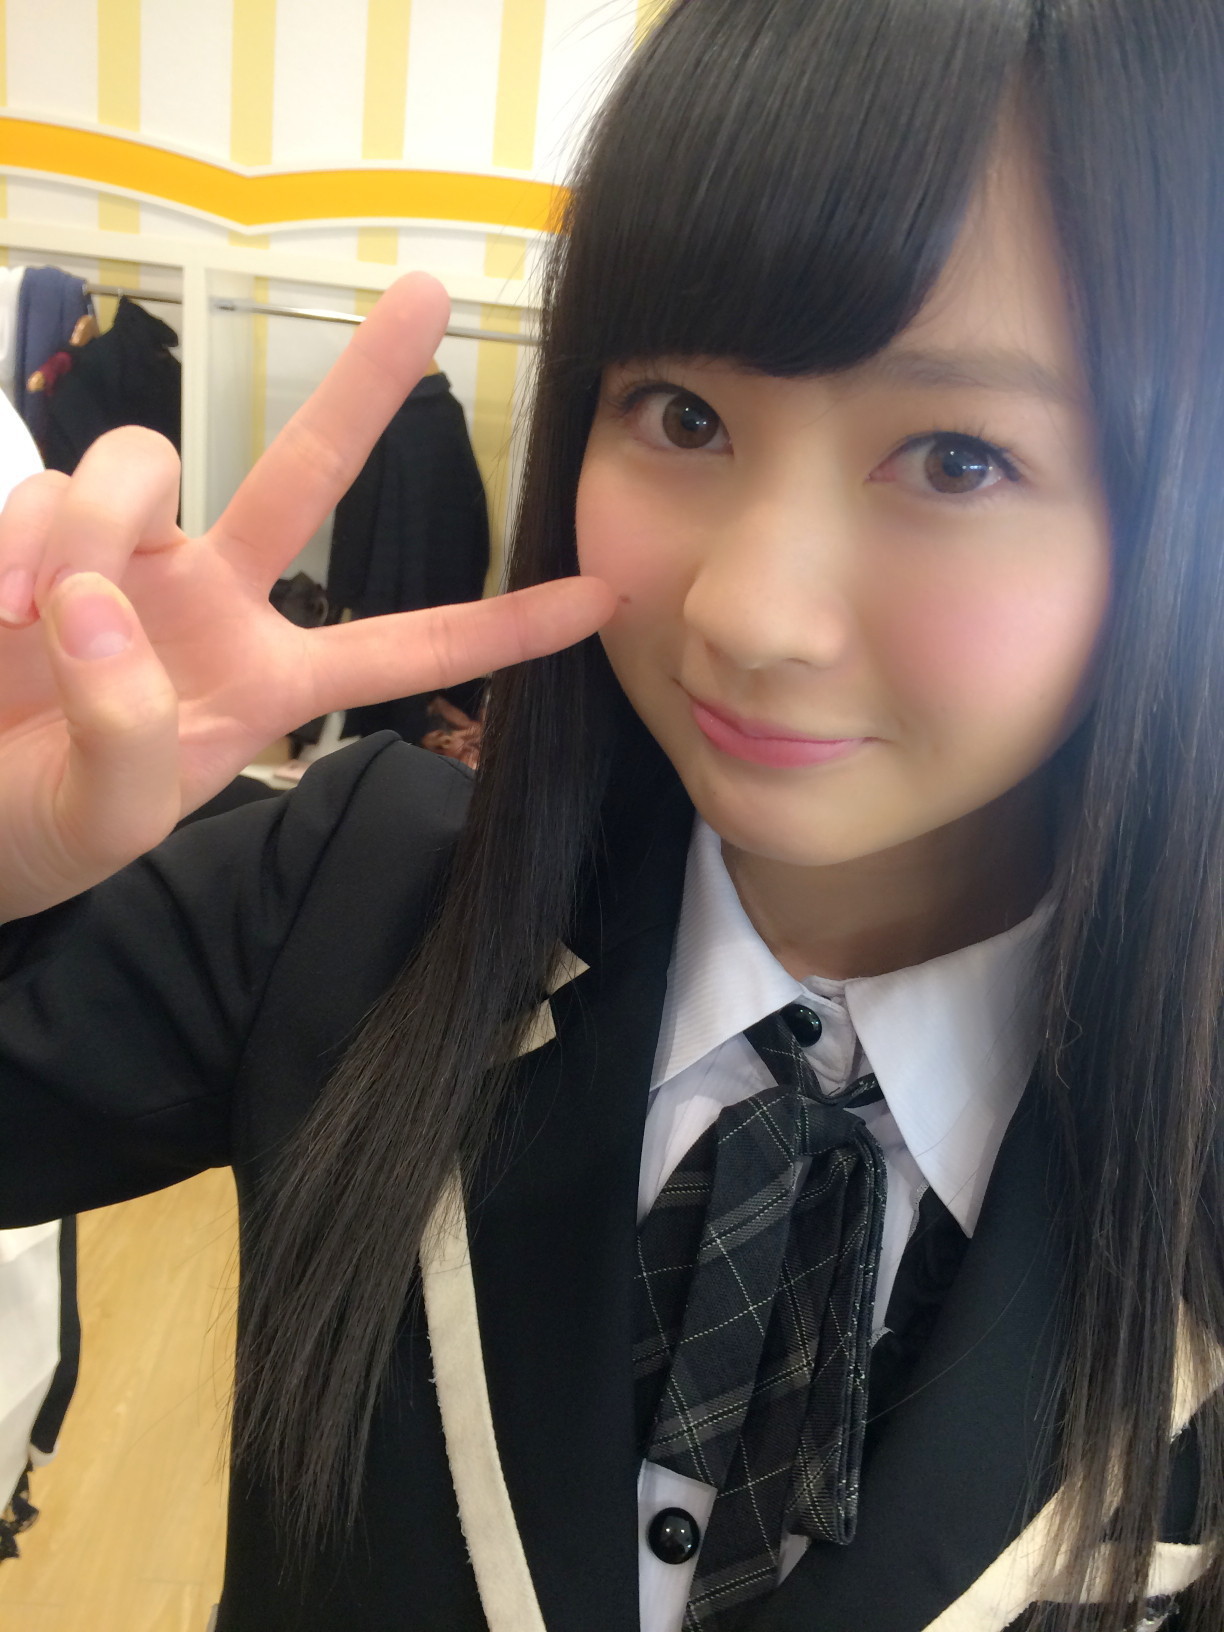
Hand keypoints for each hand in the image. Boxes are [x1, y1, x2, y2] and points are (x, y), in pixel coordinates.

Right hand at [0, 273, 612, 920]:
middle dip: (367, 384)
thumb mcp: (108, 822)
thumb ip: (130, 737)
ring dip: (86, 529)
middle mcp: (211, 599)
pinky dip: (16, 545)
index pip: (404, 648)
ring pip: (140, 468)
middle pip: (306, 471)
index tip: (600, 595)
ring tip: (27, 619)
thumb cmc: (36, 825)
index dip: (500, 628)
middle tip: (432, 292)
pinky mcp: (38, 534)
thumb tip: (100, 608)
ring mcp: (126, 557)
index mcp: (267, 680)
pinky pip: (39, 495)